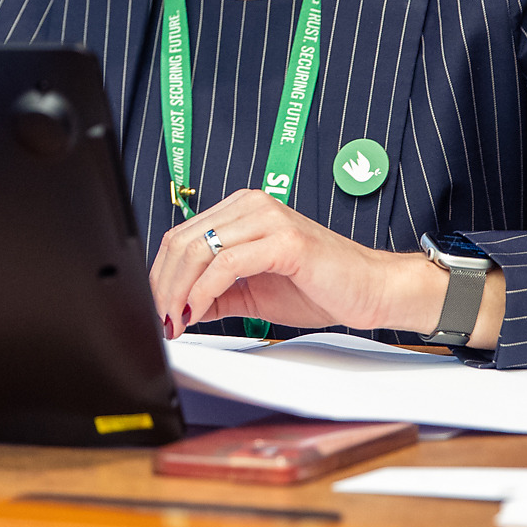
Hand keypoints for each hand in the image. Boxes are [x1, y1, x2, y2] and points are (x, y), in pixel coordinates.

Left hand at [149, 189, 500, 345]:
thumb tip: (178, 306)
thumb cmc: (320, 286)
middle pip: (182, 241)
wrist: (372, 290)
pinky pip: (227, 264)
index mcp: (242, 210)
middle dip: (162, 285)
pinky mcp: (284, 240)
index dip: (159, 274)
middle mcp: (251, 205)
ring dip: (177, 291)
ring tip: (174, 320)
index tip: (154, 308)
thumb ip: (217, 292)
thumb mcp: (253, 291)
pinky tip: (197, 312)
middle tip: (158, 320)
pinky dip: (204, 291)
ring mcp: (267, 218)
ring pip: (199, 249)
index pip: (181, 236)